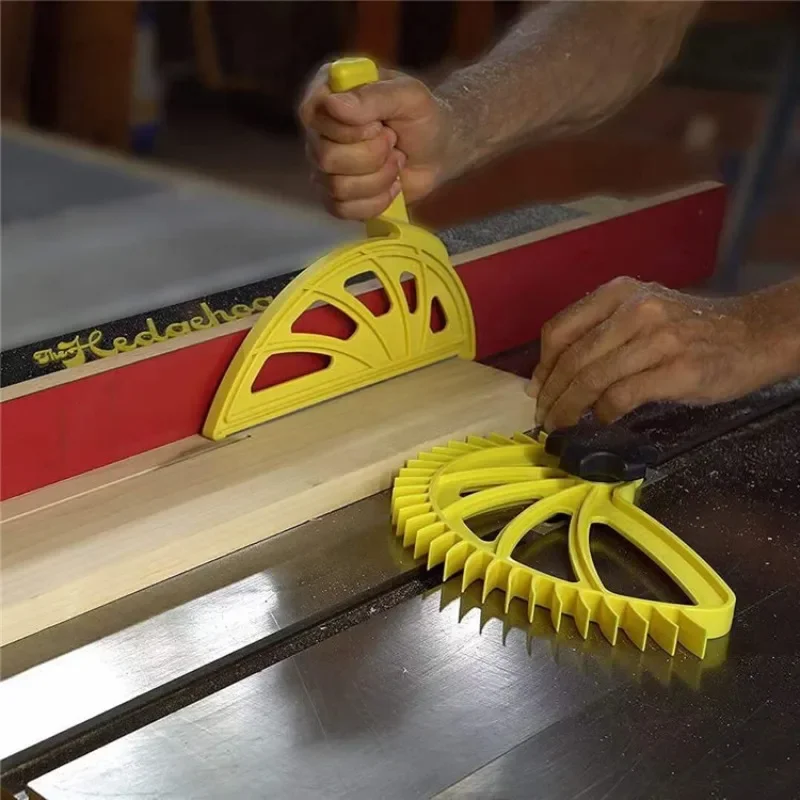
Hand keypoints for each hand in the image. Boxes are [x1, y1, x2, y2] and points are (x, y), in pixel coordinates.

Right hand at [298, 63, 450, 219]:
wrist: (438, 153)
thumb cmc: (422, 118)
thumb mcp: (408, 95)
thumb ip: (373, 96)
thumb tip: (333, 105)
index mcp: (326, 94)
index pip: (312, 116)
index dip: (349, 129)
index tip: (379, 125)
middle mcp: (318, 131)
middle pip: (326, 157)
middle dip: (372, 155)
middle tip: (393, 142)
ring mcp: (323, 167)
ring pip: (337, 187)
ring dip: (379, 178)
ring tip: (396, 162)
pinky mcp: (336, 197)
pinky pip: (343, 209)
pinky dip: (376, 202)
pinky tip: (391, 187)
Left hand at [528, 276, 791, 430]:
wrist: (754, 335)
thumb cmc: (690, 329)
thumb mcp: (641, 313)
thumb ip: (599, 334)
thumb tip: (547, 376)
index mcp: (619, 293)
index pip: (560, 330)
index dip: (542, 366)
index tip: (536, 391)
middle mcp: (635, 310)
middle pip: (573, 358)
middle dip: (552, 395)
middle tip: (545, 418)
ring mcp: (657, 338)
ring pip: (592, 378)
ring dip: (570, 408)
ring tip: (563, 426)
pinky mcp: (677, 369)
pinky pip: (622, 395)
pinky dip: (604, 413)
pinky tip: (602, 421)